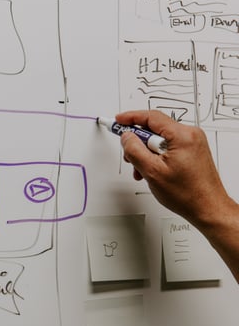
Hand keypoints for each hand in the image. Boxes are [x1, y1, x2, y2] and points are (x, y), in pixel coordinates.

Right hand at [116, 109, 229, 225]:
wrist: (207, 208)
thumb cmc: (187, 193)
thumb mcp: (152, 171)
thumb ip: (135, 150)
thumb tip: (126, 137)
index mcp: (183, 135)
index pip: (151, 117)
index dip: (131, 117)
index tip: (118, 121)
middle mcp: (190, 135)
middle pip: (155, 129)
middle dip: (138, 143)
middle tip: (129, 156)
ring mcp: (192, 143)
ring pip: (159, 140)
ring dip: (146, 153)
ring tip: (143, 170)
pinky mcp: (192, 151)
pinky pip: (168, 147)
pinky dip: (156, 157)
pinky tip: (152, 171)